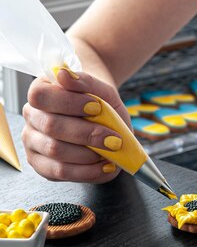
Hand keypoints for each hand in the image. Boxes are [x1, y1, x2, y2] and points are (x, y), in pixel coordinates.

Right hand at [22, 68, 130, 182]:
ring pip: (55, 151)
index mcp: (40, 93)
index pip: (41, 96)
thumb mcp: (101, 90)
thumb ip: (85, 81)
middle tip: (114, 138)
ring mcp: (33, 143)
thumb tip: (63, 74)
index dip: (69, 102)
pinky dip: (88, 172)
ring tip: (111, 152)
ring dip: (89, 154)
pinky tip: (106, 165)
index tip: (97, 107)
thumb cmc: (98, 103)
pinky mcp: (42, 166)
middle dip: (87, 134)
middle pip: (51, 126)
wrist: (101, 120)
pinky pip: (60, 172)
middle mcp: (31, 117)